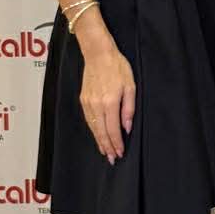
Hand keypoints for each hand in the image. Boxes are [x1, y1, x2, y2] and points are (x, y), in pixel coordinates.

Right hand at [79, 42, 135, 162]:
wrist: (98, 54)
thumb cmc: (117, 67)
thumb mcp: (131, 86)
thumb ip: (129, 108)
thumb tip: (127, 127)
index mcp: (110, 102)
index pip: (113, 129)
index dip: (117, 143)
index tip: (120, 153)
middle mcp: (96, 105)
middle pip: (101, 132)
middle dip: (107, 147)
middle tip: (112, 159)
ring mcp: (88, 103)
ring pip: (93, 128)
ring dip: (99, 141)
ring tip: (105, 151)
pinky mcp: (83, 100)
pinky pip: (88, 120)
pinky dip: (93, 130)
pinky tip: (97, 135)